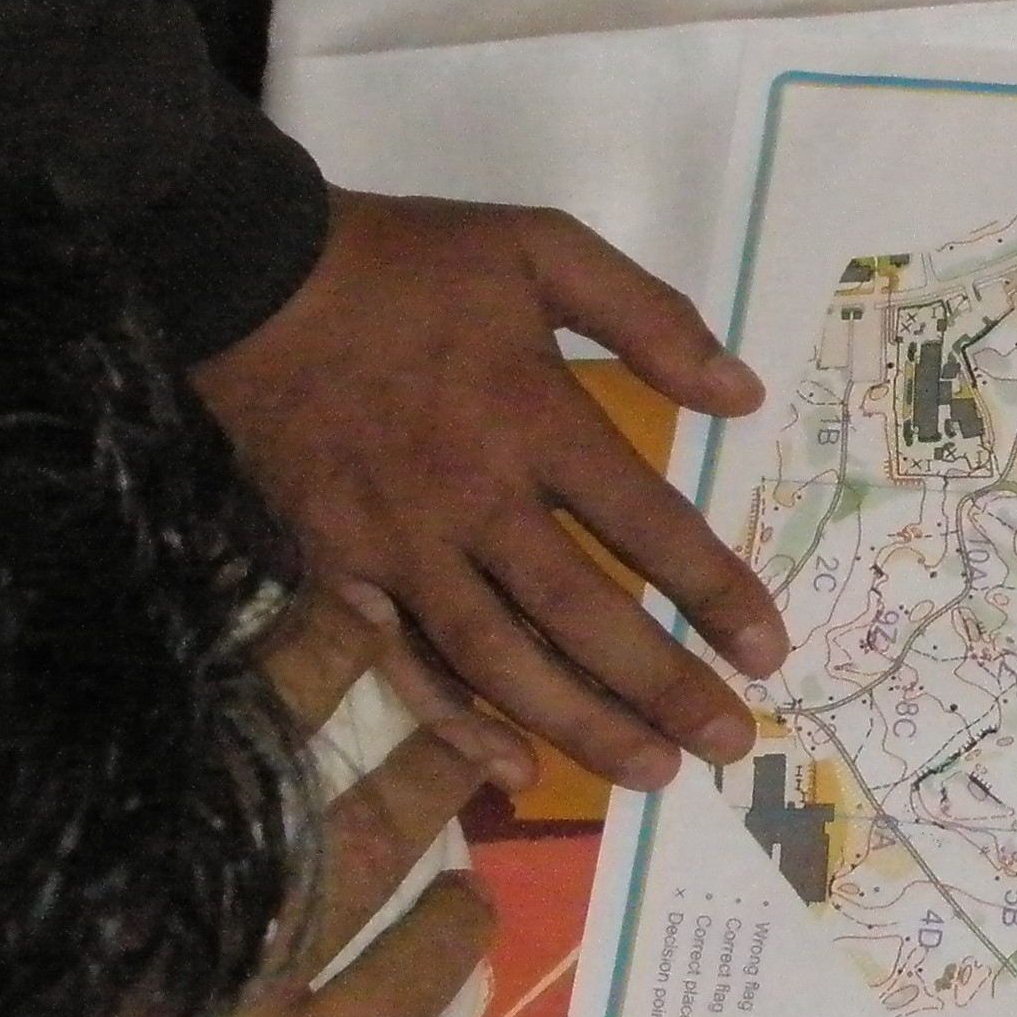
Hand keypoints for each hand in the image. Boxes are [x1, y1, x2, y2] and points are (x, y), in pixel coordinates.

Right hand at [0, 597, 499, 1016]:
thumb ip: (88, 949)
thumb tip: (143, 858)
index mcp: (72, 924)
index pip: (153, 764)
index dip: (222, 671)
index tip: (269, 592)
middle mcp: (151, 945)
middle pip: (253, 776)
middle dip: (325, 682)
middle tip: (377, 605)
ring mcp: (239, 1011)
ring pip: (349, 857)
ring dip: (419, 786)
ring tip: (472, 733)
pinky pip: (408, 980)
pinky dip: (449, 937)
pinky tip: (478, 908)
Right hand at [190, 189, 786, 790]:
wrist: (250, 278)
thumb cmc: (406, 265)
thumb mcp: (542, 247)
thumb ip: (648, 316)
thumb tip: (743, 394)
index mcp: (533, 418)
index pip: (648, 523)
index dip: (714, 592)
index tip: (767, 650)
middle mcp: (473, 497)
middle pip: (582, 612)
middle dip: (662, 685)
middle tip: (728, 744)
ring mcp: (399, 544)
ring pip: (499, 657)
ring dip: (579, 721)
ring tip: (650, 770)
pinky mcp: (336, 569)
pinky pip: (402, 662)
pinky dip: (455, 722)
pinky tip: (511, 768)